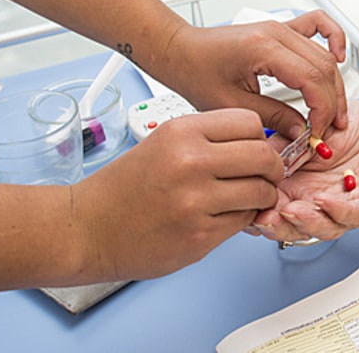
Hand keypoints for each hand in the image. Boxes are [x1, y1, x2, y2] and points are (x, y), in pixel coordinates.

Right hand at [70, 109, 281, 280]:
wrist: (86, 228)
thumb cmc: (122, 188)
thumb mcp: (163, 143)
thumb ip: (208, 139)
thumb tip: (257, 141)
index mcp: (181, 132)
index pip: (250, 122)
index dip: (261, 137)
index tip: (260, 147)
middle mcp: (190, 162)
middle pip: (263, 155)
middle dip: (272, 167)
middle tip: (267, 174)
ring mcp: (196, 201)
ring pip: (261, 191)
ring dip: (262, 196)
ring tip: (247, 198)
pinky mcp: (199, 236)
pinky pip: (244, 221)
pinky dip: (242, 219)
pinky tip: (224, 217)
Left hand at [152, 11, 347, 137]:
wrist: (180, 51)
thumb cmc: (195, 72)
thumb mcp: (232, 105)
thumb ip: (273, 118)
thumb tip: (302, 131)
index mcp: (263, 48)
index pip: (311, 78)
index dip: (322, 109)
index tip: (318, 132)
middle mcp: (276, 32)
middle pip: (324, 67)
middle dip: (332, 102)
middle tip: (328, 129)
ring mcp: (281, 28)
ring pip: (325, 54)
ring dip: (335, 83)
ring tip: (335, 111)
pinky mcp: (281, 29)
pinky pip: (318, 24)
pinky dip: (334, 39)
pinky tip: (339, 57)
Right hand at [250, 98, 358, 240]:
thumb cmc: (358, 127)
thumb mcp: (309, 130)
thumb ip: (284, 143)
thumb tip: (254, 153)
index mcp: (306, 188)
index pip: (280, 208)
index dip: (263, 211)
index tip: (248, 206)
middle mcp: (327, 203)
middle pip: (300, 226)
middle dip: (280, 226)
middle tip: (265, 218)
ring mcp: (353, 207)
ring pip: (328, 226)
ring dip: (308, 222)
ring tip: (292, 210)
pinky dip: (341, 211)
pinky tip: (324, 201)